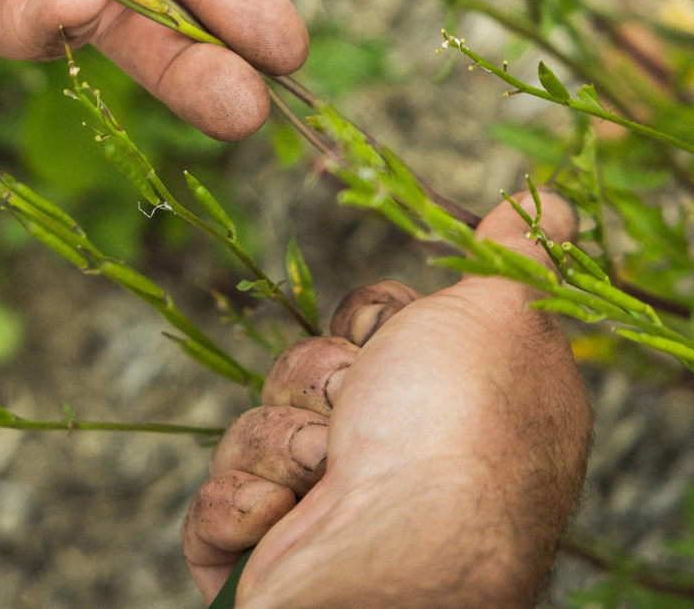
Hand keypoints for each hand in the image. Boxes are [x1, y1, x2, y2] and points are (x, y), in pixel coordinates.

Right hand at [181, 194, 591, 606]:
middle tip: (356, 409)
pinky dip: (245, 497)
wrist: (389, 564)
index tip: (386, 340)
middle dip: (316, 381)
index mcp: (447, 406)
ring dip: (281, 439)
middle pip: (307, 366)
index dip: (367, 321)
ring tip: (321, 475)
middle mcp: (395, 458)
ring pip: (259, 421)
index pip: (370, 323)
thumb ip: (518, 256)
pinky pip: (218, 488)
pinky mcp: (266, 546)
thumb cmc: (452, 436)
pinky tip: (283, 517)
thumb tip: (545, 200)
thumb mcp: (502, 315)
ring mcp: (327, 507)